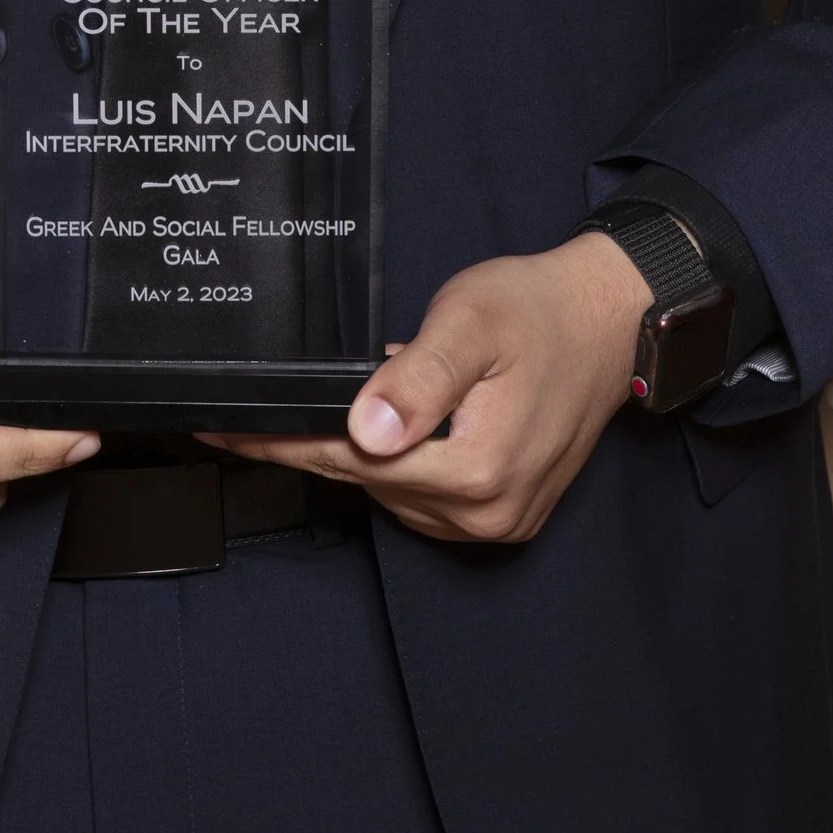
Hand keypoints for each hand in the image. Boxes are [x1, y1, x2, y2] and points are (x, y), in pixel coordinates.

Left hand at [206, 231, 654, 545]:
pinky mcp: (505, 516)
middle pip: (368, 480)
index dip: (283, 443)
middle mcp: (487, 513)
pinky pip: (425, 498)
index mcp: (476, 470)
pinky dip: (400, 464)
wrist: (609, 322)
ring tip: (357, 400)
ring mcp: (499, 522)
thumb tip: (366, 432)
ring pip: (393, 492)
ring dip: (366, 452)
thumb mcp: (470, 324)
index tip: (223, 432)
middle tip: (268, 409)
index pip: (351, 460)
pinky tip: (397, 426)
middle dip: (320, 442)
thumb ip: (417, 379)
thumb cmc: (539, 310)